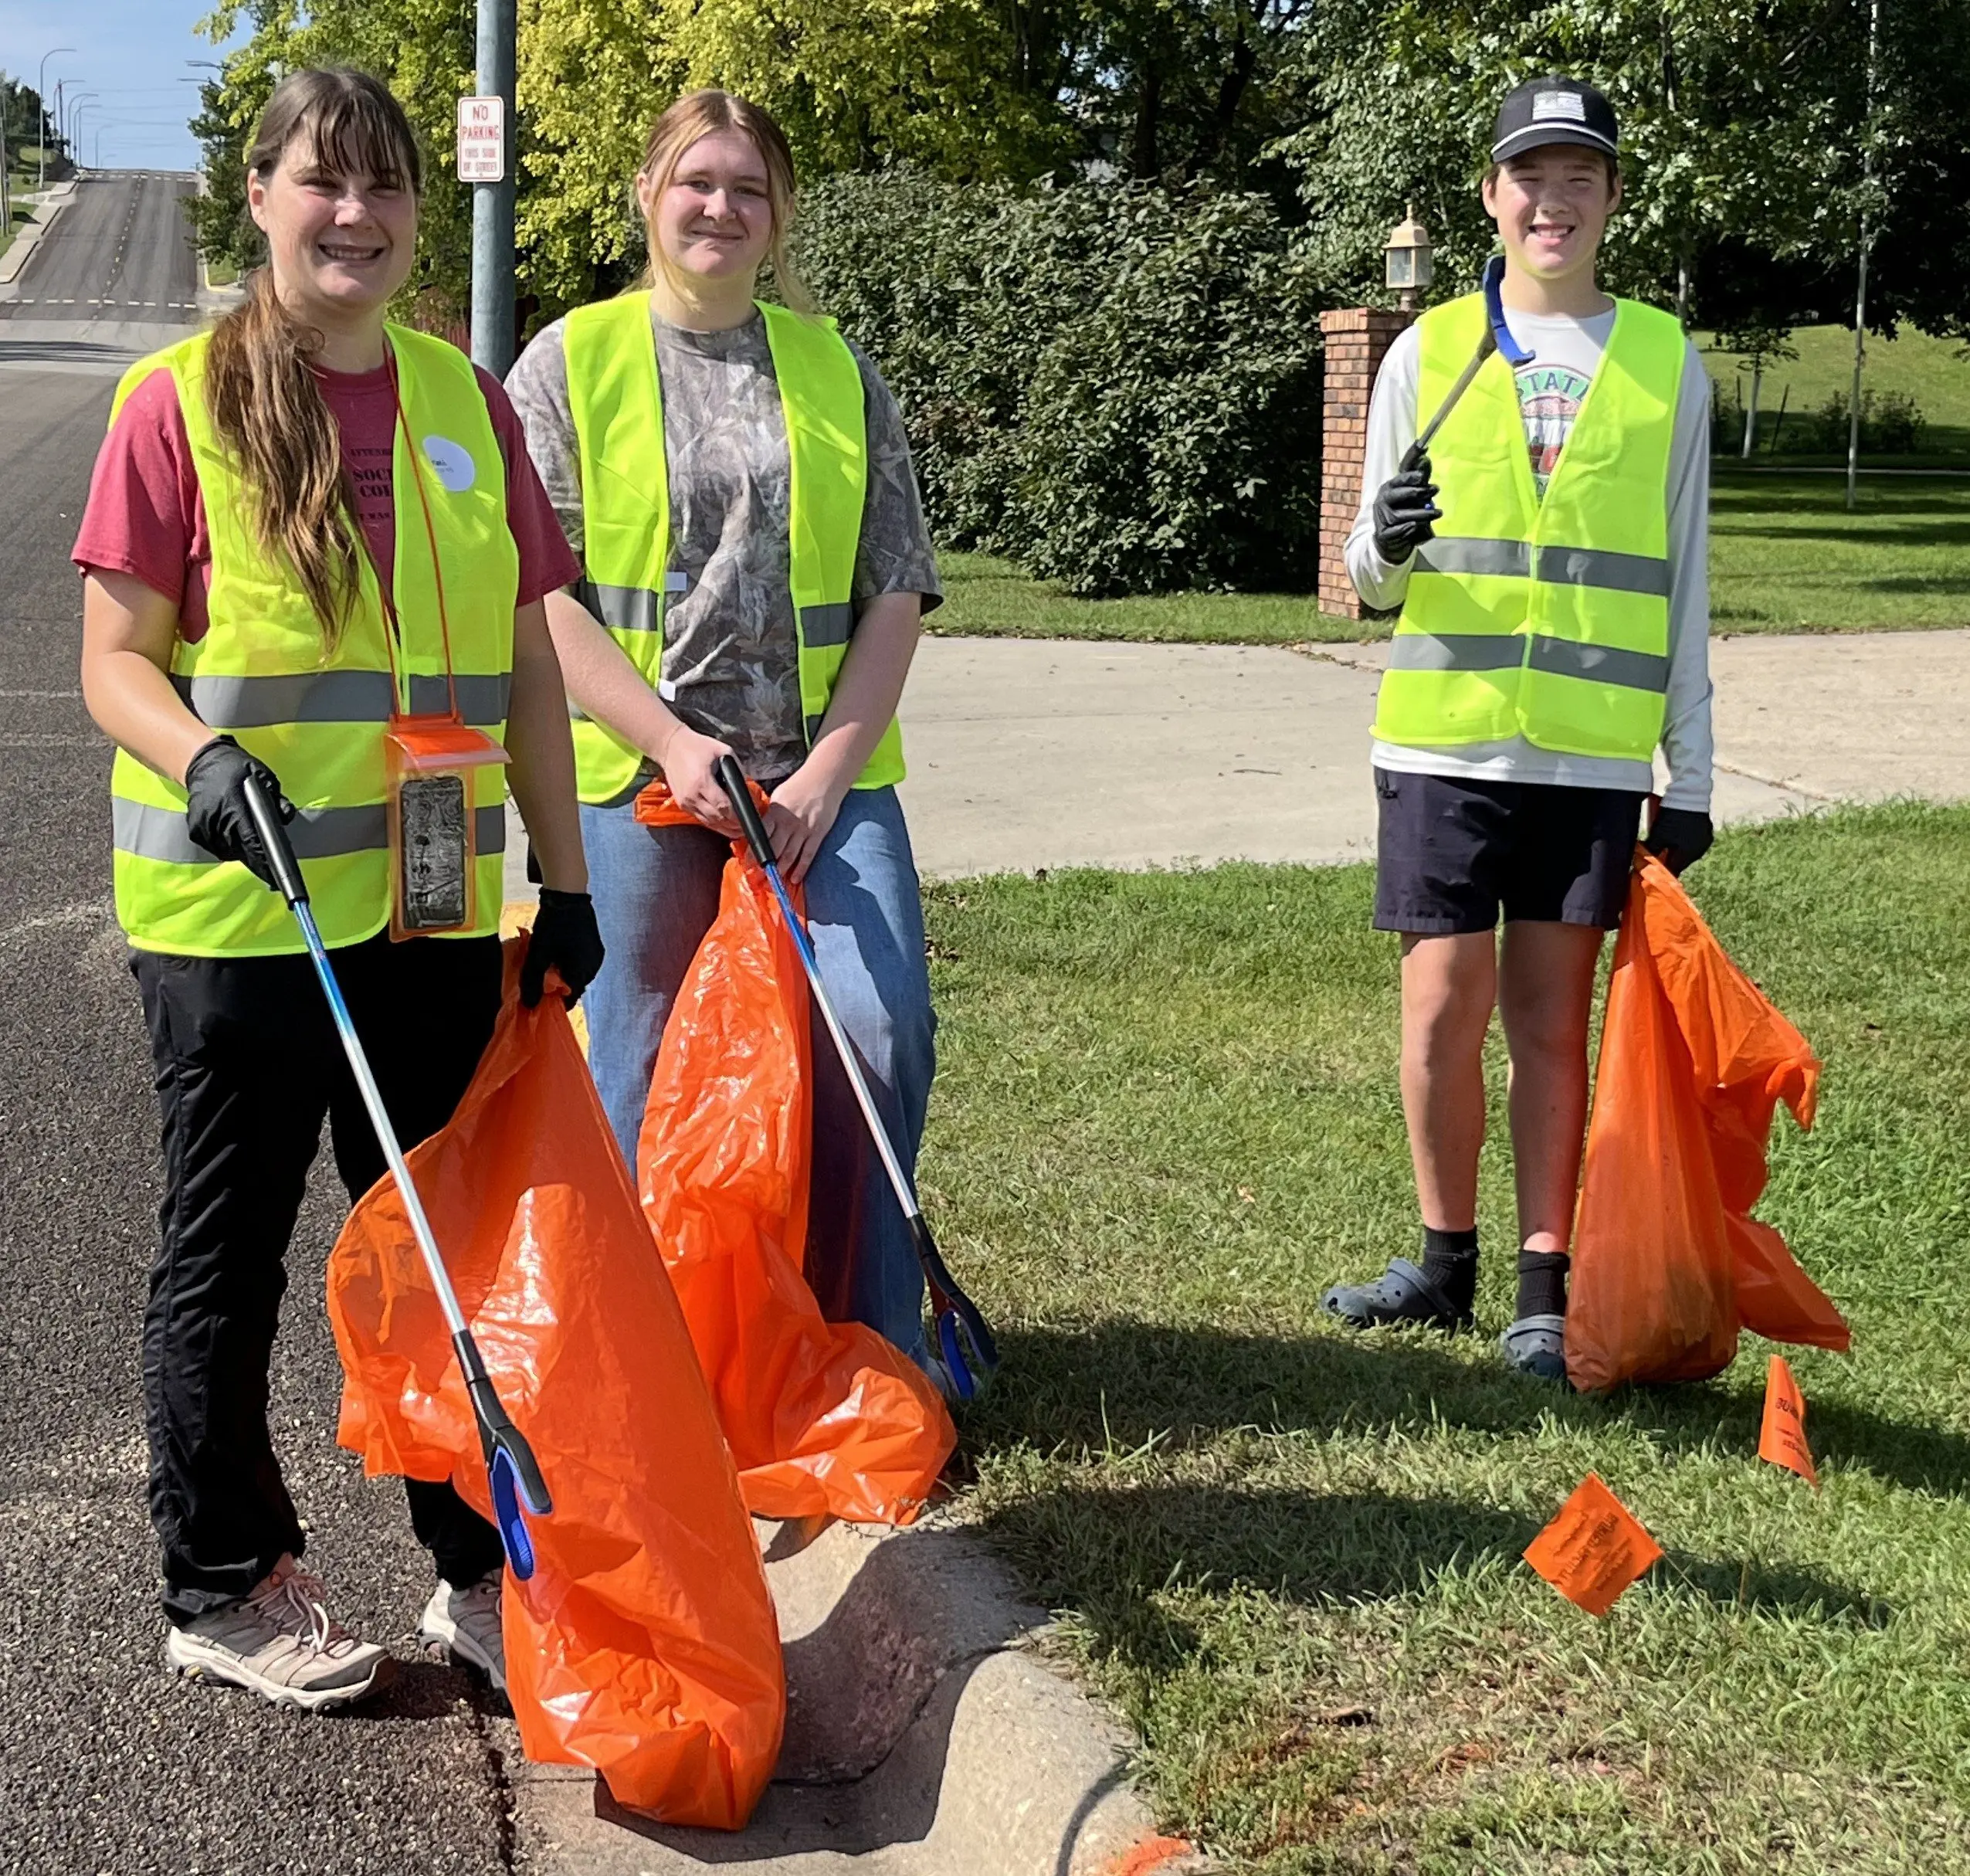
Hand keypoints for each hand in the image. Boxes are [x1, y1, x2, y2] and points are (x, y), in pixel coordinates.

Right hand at [184, 736, 293, 887]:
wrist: (201, 761)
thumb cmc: (237, 768)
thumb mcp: (264, 777)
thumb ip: (278, 800)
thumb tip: (286, 818)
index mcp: (233, 805)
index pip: (251, 841)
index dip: (264, 861)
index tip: (276, 876)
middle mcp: (215, 818)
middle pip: (240, 851)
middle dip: (257, 860)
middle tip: (272, 869)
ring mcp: (202, 826)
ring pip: (228, 852)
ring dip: (242, 852)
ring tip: (254, 847)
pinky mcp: (194, 831)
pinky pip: (216, 848)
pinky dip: (228, 847)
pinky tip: (236, 837)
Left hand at [521, 888, 604, 1007]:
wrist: (567, 893)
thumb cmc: (553, 925)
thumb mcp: (539, 954)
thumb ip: (533, 981)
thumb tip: (529, 1006)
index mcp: (585, 971)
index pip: (570, 998)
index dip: (553, 1000)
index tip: (538, 996)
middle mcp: (595, 965)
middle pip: (574, 985)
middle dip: (556, 985)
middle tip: (538, 978)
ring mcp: (595, 953)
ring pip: (576, 973)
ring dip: (560, 973)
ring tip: (544, 964)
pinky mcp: (592, 943)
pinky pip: (579, 961)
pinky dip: (567, 962)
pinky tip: (554, 953)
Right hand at [656, 722, 739, 834]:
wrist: (670, 746)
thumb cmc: (697, 746)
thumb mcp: (723, 751)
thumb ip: (736, 770)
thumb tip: (747, 787)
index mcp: (702, 781)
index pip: (723, 806)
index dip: (737, 816)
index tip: (748, 818)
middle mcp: (692, 795)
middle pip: (716, 818)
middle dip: (733, 825)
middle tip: (746, 828)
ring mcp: (685, 802)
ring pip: (708, 822)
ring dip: (724, 828)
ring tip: (738, 831)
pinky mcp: (682, 804)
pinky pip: (701, 818)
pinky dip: (713, 823)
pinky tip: (724, 825)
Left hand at [765, 762, 847, 886]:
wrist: (825, 778)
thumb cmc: (801, 785)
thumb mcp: (779, 796)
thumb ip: (771, 814)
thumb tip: (760, 830)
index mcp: (776, 812)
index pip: (761, 835)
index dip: (754, 852)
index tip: (748, 864)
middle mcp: (788, 822)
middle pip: (774, 849)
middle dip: (765, 865)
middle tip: (759, 878)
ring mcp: (804, 829)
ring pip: (790, 855)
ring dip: (781, 870)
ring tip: (774, 881)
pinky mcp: (817, 833)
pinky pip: (808, 855)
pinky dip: (801, 869)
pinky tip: (795, 879)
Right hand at [1372, 455, 1440, 564]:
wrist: (1392, 540)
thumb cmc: (1405, 513)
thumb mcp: (1414, 495)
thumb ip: (1419, 480)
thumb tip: (1426, 459)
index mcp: (1391, 486)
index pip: (1401, 471)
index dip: (1411, 459)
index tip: (1423, 458)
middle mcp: (1383, 498)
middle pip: (1398, 493)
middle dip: (1417, 491)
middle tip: (1435, 490)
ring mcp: (1380, 516)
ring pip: (1399, 515)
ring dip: (1419, 514)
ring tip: (1437, 513)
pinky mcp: (1382, 533)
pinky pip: (1395, 530)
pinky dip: (1406, 529)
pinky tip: (1416, 526)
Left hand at [1644, 806, 1713, 875]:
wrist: (1690, 794)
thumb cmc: (1673, 817)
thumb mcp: (1658, 835)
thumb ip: (1651, 850)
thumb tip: (1642, 859)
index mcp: (1688, 855)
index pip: (1674, 870)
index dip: (1662, 871)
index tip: (1653, 873)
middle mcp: (1699, 850)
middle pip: (1681, 861)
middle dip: (1669, 859)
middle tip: (1657, 857)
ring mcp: (1705, 840)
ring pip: (1688, 851)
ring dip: (1678, 850)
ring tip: (1667, 845)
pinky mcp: (1707, 830)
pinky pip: (1694, 841)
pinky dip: (1685, 841)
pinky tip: (1677, 835)